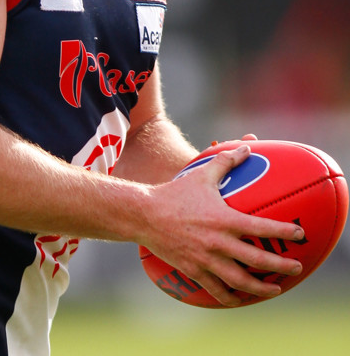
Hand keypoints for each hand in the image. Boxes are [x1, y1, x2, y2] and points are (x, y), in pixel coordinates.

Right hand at [144, 143, 303, 306]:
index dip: (284, 232)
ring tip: (274, 288)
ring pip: (240, 281)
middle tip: (296, 267)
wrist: (144, 214)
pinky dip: (231, 297)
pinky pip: (217, 290)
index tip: (300, 234)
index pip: (262, 229)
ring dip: (261, 287)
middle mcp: (218, 242)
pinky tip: (240, 298)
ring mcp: (206, 259)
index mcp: (224, 219)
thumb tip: (246, 147)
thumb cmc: (175, 192)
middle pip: (257, 261)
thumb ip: (226, 161)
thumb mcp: (201, 174)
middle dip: (281, 266)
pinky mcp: (194, 270)